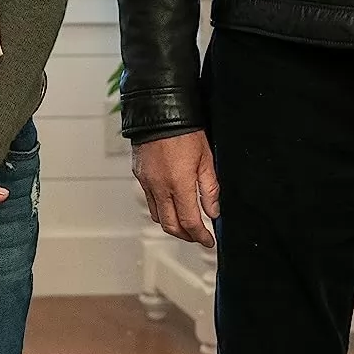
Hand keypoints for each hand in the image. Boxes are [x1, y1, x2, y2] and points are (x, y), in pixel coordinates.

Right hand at [132, 130, 218, 247]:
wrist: (159, 113)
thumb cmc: (184, 132)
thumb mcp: (207, 159)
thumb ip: (210, 189)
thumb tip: (213, 211)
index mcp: (179, 184)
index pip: (190, 222)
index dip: (201, 236)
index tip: (209, 241)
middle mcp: (160, 187)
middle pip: (170, 225)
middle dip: (186, 236)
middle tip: (198, 236)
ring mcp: (147, 182)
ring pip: (157, 216)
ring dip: (172, 224)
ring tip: (185, 222)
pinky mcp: (139, 176)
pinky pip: (150, 201)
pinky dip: (161, 209)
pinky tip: (171, 203)